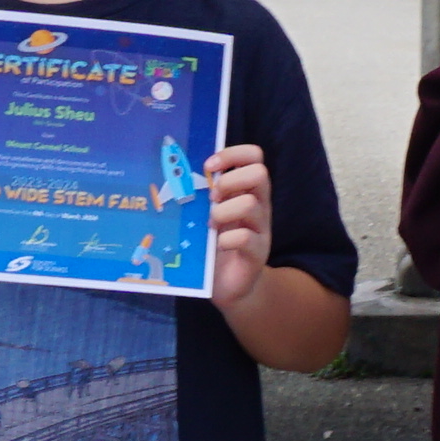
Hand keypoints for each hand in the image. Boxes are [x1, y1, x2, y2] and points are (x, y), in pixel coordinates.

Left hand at [203, 142, 272, 308]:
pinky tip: (218, 245)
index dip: (232, 154)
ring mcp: (261, 229)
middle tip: (212, 198)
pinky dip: (228, 239)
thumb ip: (204, 195)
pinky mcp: (257, 253)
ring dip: (224, 211)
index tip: (209, 166)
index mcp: (247, 191)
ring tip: (211, 224)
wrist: (229, 286)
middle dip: (230, 181)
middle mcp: (259, 206)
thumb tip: (179, 172)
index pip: (254, 156)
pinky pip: (246, 238)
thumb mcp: (209, 215)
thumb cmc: (214, 245)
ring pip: (251, 204)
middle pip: (260, 173)